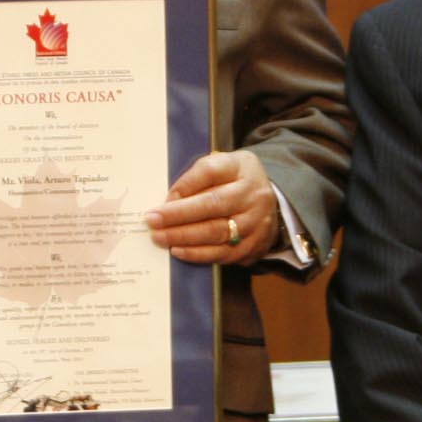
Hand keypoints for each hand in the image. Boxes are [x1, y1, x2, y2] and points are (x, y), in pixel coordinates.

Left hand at [147, 150, 275, 264]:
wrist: (270, 205)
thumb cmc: (234, 183)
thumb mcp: (221, 167)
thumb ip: (198, 177)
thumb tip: (170, 200)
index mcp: (242, 167)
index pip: (210, 171)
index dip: (185, 185)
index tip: (164, 198)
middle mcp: (253, 194)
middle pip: (212, 204)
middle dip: (178, 214)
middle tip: (152, 220)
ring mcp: (256, 222)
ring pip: (216, 231)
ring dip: (183, 236)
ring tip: (159, 237)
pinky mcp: (254, 246)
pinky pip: (222, 253)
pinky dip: (197, 254)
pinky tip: (178, 250)